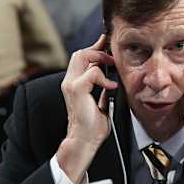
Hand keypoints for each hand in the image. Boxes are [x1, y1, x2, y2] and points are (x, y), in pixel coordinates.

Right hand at [56, 35, 117, 183]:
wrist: (85, 140)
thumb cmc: (93, 126)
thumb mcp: (102, 102)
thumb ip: (102, 89)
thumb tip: (111, 80)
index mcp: (75, 83)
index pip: (82, 58)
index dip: (95, 48)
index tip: (107, 43)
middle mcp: (70, 81)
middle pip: (81, 53)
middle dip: (99, 50)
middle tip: (113, 55)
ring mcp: (71, 84)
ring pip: (83, 56)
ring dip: (101, 59)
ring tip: (113, 69)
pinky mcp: (77, 90)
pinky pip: (92, 73)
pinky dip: (104, 77)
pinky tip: (111, 87)